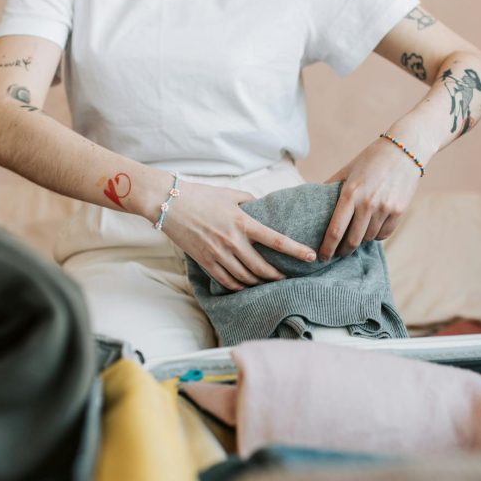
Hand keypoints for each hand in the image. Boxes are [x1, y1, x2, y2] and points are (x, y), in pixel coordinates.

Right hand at [161, 181, 316, 290]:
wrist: (168, 203)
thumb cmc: (199, 195)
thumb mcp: (229, 194)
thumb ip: (249, 201)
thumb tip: (263, 207)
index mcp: (242, 222)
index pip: (276, 240)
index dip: (296, 251)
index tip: (311, 257)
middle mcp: (232, 241)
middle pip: (262, 267)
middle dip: (278, 276)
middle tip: (288, 278)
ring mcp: (218, 254)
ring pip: (246, 278)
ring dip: (260, 283)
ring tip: (269, 283)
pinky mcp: (205, 262)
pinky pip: (227, 281)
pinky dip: (240, 286)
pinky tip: (247, 286)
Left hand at [318, 138, 423, 260]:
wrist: (405, 149)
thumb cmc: (371, 159)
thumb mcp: (347, 170)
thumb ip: (331, 187)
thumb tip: (312, 202)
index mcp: (350, 193)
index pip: (335, 230)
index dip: (327, 248)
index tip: (322, 257)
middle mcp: (367, 203)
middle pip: (352, 240)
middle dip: (342, 251)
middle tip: (337, 253)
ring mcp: (385, 208)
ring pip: (368, 238)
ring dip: (360, 241)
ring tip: (354, 237)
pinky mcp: (399, 211)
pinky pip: (384, 234)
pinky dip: (376, 235)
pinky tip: (371, 230)